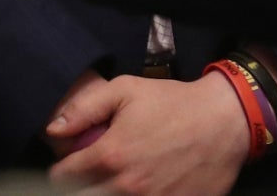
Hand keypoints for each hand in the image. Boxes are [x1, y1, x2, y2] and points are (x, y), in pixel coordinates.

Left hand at [47, 72, 248, 194]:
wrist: (223, 123)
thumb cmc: (173, 104)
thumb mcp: (126, 90)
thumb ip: (84, 109)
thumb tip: (53, 130)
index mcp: (110, 156)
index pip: (61, 178)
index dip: (62, 169)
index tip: (71, 163)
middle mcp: (126, 186)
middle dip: (79, 187)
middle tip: (89, 175)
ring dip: (102, 194)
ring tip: (112, 181)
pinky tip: (138, 188)